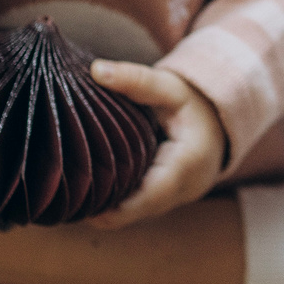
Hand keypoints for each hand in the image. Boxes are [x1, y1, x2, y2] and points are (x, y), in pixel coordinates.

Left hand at [84, 60, 227, 227]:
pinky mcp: (164, 200)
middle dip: (102, 210)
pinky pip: (136, 209)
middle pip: (135, 211)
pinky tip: (89, 190)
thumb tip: (96, 70)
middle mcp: (183, 189)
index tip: (83, 206)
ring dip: (106, 208)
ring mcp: (174, 199)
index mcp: (187, 165)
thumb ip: (135, 80)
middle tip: (63, 200)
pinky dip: (115, 203)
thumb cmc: (193, 105)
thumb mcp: (169, 87)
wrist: (219, 122)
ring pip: (133, 213)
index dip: (114, 208)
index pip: (148, 196)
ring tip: (70, 195)